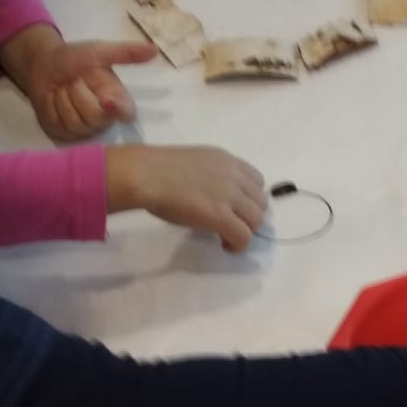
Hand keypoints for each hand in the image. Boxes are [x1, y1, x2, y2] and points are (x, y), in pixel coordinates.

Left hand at [0, 23, 157, 141]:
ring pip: (75, 123)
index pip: (126, 114)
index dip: (117, 109)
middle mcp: (103, 120)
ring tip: (63, 88)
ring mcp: (83, 131)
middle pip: (95, 118)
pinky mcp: (64, 135)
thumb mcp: (98, 51)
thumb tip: (155, 49)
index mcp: (117, 101)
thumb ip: (125, 53)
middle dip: (79, 93)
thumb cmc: (74, 58)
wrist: (43, 62)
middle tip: (74, 80)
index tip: (106, 100)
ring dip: (63, 99)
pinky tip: (52, 99)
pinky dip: (51, 108)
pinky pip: (59, 127)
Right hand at [105, 144, 267, 251]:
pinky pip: (244, 236)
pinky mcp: (221, 216)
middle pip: (261, 202)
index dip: (249, 199)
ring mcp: (229, 195)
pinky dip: (238, 245)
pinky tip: (225, 245)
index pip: (257, 180)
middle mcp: (233, 175)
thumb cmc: (157, 169)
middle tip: (232, 226)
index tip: (236, 209)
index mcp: (226, 160)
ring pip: (256, 220)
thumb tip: (214, 197)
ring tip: (227, 237)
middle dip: (250, 217)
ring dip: (245, 231)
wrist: (146, 175)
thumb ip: (212, 177)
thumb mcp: (195, 164)